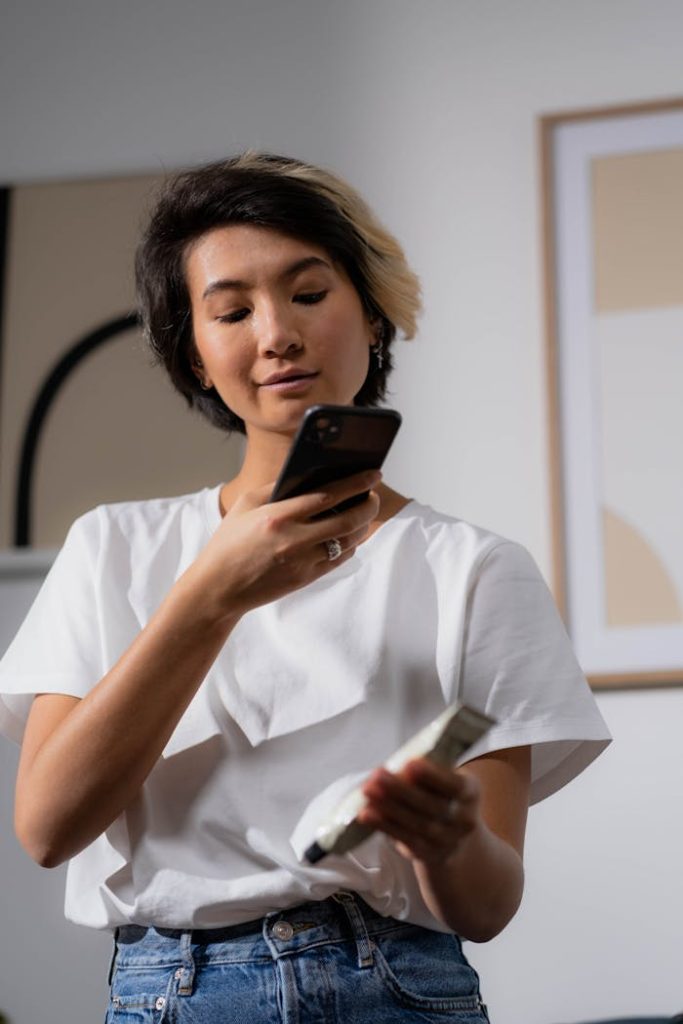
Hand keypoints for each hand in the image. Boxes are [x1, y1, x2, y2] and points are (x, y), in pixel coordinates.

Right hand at [189, 470, 380, 617]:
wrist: (218, 588)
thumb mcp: (245, 505)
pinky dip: (350, 544)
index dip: (357, 483)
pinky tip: (350, 534)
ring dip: (363, 524)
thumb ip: (276, 487)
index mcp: (278, 516)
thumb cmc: (229, 542)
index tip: (372, 474)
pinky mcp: (306, 579)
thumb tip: (310, 473)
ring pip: (349, 540)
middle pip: (349, 518)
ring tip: (364, 512)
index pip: (329, 494)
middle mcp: (294, 540)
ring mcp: (303, 562)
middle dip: (368, 504)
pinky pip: (340, 559)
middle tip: (373, 495)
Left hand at [358, 758, 480, 865]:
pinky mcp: (428, 853)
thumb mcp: (443, 779)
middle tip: (377, 775)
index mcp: (470, 791)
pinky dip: (384, 825)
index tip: (410, 763)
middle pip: (431, 805)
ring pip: (416, 823)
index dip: (433, 775)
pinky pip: (405, 839)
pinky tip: (367, 814)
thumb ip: (425, 772)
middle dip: (401, 790)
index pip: (454, 784)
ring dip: (388, 807)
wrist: (454, 836)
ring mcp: (448, 840)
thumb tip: (395, 768)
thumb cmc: (441, 794)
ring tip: (367, 791)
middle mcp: (463, 818)